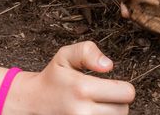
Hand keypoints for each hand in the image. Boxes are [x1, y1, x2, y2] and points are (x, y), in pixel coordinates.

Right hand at [10, 41, 133, 113]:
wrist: (34, 102)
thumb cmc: (53, 78)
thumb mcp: (65, 55)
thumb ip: (88, 52)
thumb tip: (108, 65)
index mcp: (81, 88)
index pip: (126, 93)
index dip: (123, 87)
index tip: (112, 85)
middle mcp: (82, 112)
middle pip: (123, 110)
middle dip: (118, 102)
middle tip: (104, 96)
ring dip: (111, 113)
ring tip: (98, 105)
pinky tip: (95, 112)